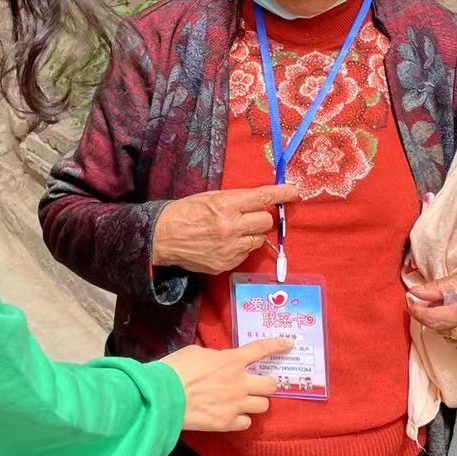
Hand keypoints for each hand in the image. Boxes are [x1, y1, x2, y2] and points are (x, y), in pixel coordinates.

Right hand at [152, 185, 301, 274]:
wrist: (162, 237)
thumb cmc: (185, 212)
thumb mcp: (209, 198)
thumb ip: (235, 200)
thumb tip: (260, 201)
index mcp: (226, 205)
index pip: (262, 197)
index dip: (282, 193)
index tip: (295, 192)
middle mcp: (231, 227)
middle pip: (266, 221)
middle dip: (261, 217)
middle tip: (249, 216)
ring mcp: (229, 248)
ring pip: (258, 240)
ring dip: (251, 234)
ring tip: (233, 232)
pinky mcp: (226, 263)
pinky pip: (245, 254)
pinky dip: (240, 248)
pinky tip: (223, 244)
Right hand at [162, 339, 289, 430]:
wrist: (163, 397)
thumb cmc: (175, 369)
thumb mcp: (196, 352)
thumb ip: (214, 357)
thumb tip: (219, 362)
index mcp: (231, 361)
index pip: (261, 350)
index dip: (277, 345)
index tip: (288, 345)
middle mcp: (240, 383)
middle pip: (271, 385)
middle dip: (268, 384)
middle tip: (258, 384)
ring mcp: (235, 405)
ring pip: (263, 406)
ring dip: (256, 402)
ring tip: (244, 401)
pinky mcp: (227, 423)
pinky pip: (247, 423)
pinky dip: (241, 419)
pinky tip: (231, 415)